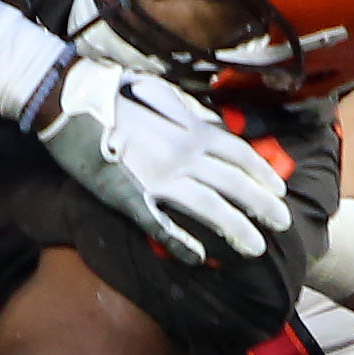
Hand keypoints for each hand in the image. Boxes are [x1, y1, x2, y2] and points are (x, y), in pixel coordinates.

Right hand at [34, 56, 290, 264]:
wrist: (70, 101)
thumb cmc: (113, 97)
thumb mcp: (161, 97)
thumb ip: (186, 115)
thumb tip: (208, 125)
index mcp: (191, 130)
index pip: (239, 154)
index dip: (262, 173)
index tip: (280, 189)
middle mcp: (183, 154)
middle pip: (233, 184)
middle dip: (262, 205)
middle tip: (283, 224)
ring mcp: (159, 177)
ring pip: (209, 207)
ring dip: (236, 229)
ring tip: (256, 248)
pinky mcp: (131, 196)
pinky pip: (162, 224)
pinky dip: (182, 241)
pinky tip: (200, 257)